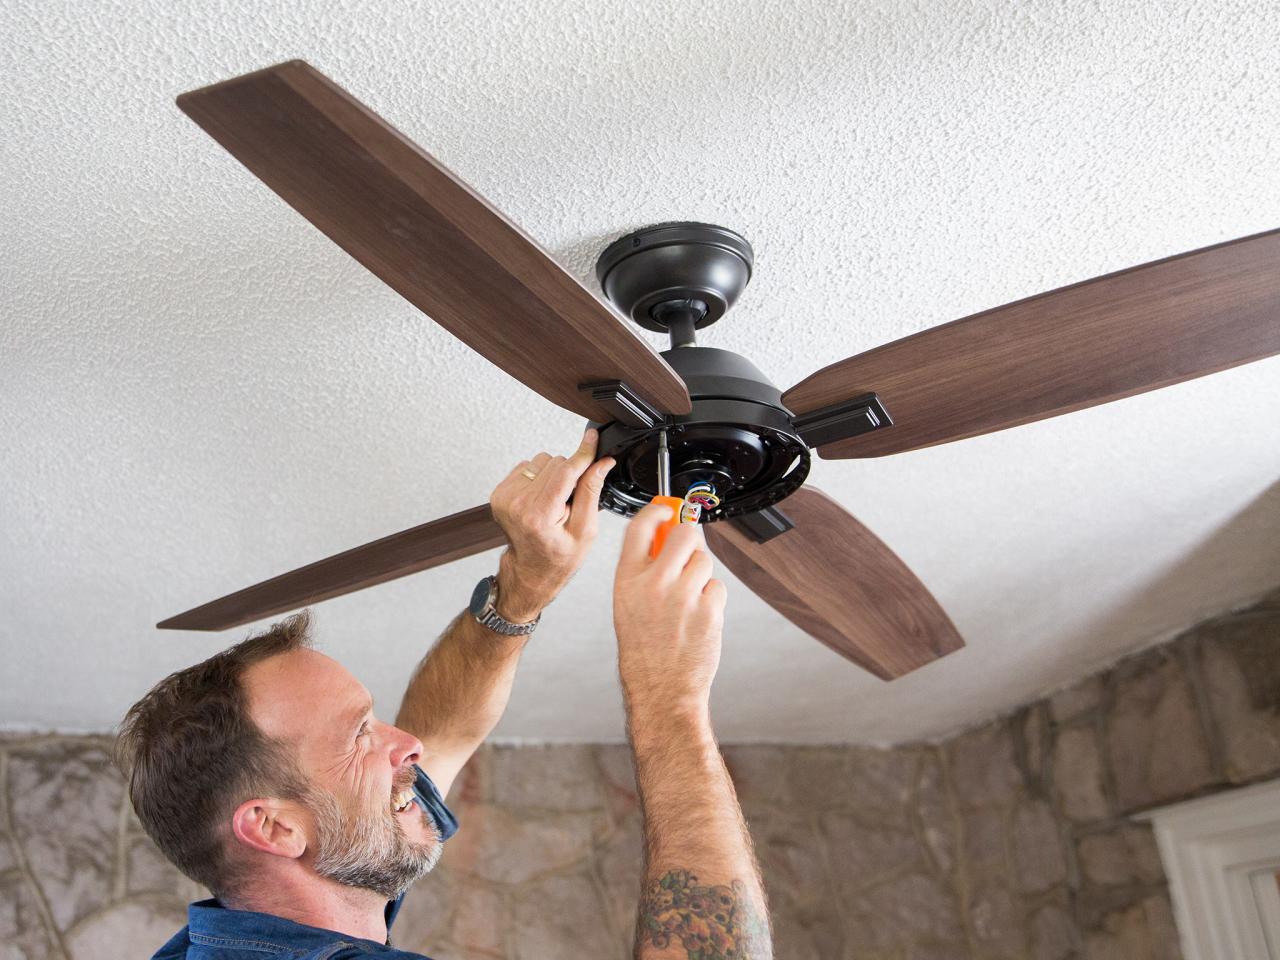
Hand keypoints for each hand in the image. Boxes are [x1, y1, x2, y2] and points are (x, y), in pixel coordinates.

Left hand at [489, 428, 615, 621]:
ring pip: (541, 461)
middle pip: (555, 463)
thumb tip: (601, 463)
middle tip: (570, 501)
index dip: (583, 453)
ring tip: (555, 502)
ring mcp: (504, 497)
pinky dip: (539, 478)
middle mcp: (517, 503)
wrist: (532, 570)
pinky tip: (542, 499)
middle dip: (569, 475)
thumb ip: (591, 491)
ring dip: (553, 475)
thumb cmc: (559, 556)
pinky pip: (527, 467)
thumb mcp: (586, 530)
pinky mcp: (499, 492)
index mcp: (539, 515)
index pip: (565, 471)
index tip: (592, 438)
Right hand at [613, 502, 727, 718]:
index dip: (658, 510)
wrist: (662, 689)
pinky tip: (698, 616)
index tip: (668, 508)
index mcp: (628, 580)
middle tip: (690, 545)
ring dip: (701, 573)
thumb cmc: (644, 651)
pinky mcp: (708, 610)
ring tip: (688, 598)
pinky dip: (712, 597)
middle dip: (691, 535)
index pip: (641, 527)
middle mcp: (655, 583)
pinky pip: (717, 586)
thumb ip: (643, 570)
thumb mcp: (628, 604)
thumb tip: (668, 538)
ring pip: (704, 561)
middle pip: (683, 533)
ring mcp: (684, 596)